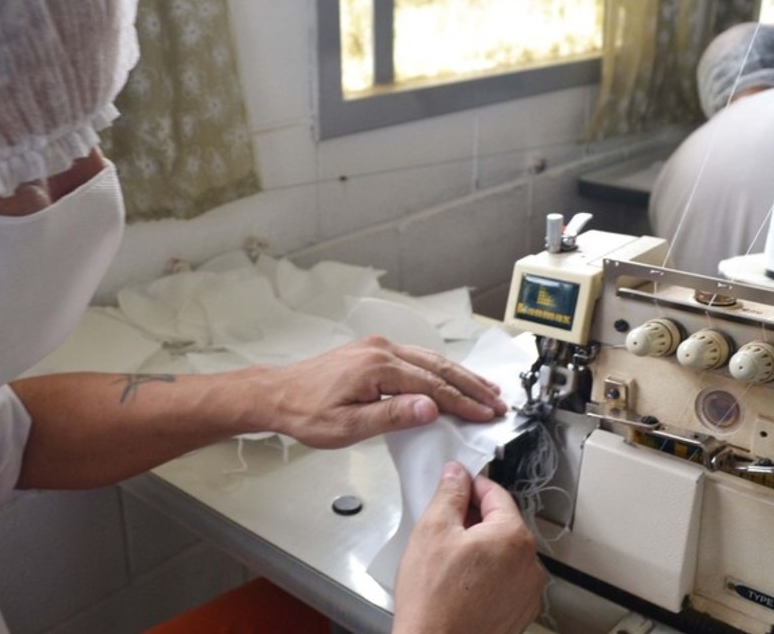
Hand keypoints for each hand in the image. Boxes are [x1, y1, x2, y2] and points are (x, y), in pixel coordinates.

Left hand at [263, 336, 506, 447]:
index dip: (463, 402)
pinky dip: (438, 370)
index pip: (432, 385)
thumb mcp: (348, 426)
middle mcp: (381, 350)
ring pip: (429, 359)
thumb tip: (431, 408)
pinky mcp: (372, 351)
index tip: (487, 414)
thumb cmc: (306, 414)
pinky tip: (450, 378)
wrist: (276, 394)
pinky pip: (415, 358)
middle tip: (497, 402)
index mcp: (378, 366)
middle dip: (470, 386)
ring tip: (485, 390)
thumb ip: (392, 415)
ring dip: (459, 375)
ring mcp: (377, 347)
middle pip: (437, 366)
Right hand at [393, 462, 545, 633]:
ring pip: (503, 553)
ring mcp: (527, 592)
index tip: (454, 484)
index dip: (470, 485)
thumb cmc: (434, 600)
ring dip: (480, 548)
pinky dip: (486, 574)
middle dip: (473, 519)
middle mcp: (529, 564)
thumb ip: (449, 494)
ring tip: (448, 561)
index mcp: (513, 537)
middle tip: (443, 527)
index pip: (496, 494)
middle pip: (501, 524)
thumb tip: (456, 474)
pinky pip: (504, 580)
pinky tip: (459, 583)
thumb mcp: (433, 531)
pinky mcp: (518, 613)